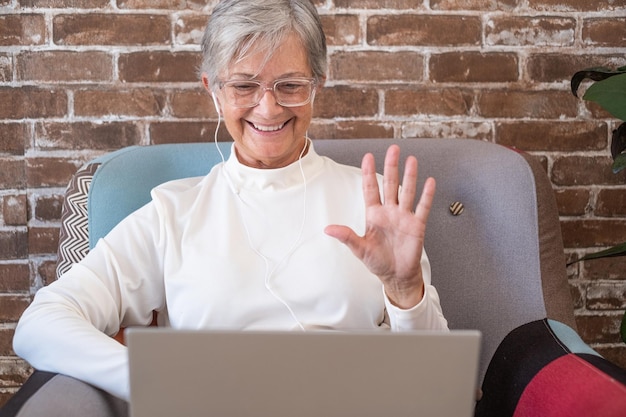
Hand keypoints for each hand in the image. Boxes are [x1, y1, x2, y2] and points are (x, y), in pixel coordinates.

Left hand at [324, 144, 435, 308]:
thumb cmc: (377, 262)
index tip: (368, 156)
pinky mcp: (417, 225)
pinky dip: (426, 195)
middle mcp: (389, 212)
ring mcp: (404, 217)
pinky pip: (422, 207)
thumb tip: (328, 229)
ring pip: (407, 192)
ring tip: (411, 160)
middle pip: (390, 184)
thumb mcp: (359, 249)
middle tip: (393, 149)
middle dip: (391, 167)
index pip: (371, 189)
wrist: (396, 275)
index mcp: (374, 215)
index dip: (369, 173)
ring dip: (410, 176)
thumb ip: (346, 236)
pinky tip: (429, 181)